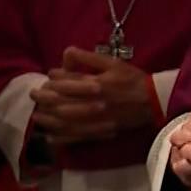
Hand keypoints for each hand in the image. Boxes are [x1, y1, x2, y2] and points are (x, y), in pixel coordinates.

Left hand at [30, 48, 157, 145]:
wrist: (156, 101)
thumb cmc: (134, 80)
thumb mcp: (114, 63)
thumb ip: (90, 57)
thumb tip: (67, 51)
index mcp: (97, 84)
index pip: (66, 82)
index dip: (53, 79)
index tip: (48, 77)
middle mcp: (93, 103)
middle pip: (60, 102)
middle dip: (43, 99)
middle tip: (34, 95)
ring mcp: (96, 119)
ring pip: (64, 122)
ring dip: (47, 119)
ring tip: (38, 116)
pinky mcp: (100, 131)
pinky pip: (76, 138)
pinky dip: (61, 138)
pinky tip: (50, 137)